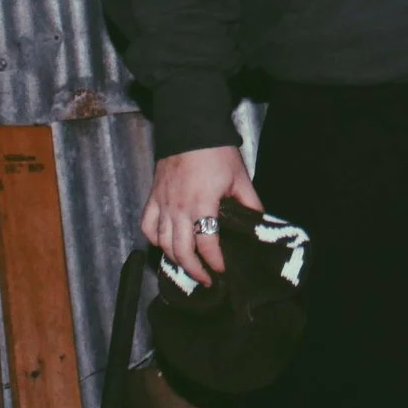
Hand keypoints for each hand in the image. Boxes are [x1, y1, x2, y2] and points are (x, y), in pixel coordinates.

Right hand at [142, 146, 263, 286]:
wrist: (191, 128)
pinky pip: (147, 225)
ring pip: (162, 242)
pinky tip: (164, 244)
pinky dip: (154, 239)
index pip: (207, 244)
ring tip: (188, 266)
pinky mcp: (152, 197)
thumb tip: (259, 224)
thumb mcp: (240, 178)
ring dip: (175, 259)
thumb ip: (250, 204)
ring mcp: (162, 203)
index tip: (223, 270)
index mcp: (202, 205)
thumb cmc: (217, 152)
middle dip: (195, 270)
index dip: (215, 262)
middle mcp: (178, 209)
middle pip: (181, 251)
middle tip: (207, 280)